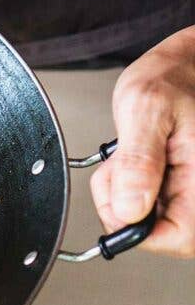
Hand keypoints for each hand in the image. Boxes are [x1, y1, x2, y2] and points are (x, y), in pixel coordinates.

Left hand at [90, 26, 194, 257]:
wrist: (182, 66)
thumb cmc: (170, 79)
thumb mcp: (144, 110)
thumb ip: (137, 161)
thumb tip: (129, 209)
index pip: (178, 238)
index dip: (136, 230)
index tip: (117, 200)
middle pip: (160, 232)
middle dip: (124, 204)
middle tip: (119, 166)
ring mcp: (191, 189)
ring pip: (149, 218)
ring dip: (123, 192)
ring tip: (127, 156)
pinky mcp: (180, 187)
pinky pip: (148, 204)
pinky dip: (128, 185)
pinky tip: (132, 160)